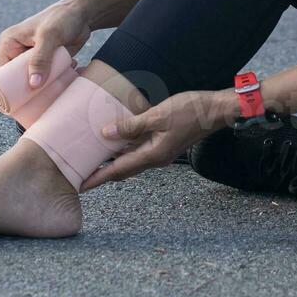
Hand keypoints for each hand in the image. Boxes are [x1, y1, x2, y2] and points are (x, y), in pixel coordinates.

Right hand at [0, 0, 95, 127]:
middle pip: (11, 81)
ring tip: (43, 102)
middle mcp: (16, 52)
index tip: (8, 107)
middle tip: (29, 108)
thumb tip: (33, 85)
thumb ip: (41, 58)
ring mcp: (31, 59)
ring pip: (27, 82)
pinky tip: (55, 92)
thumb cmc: (63, 18)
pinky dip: (47, 87)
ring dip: (35, 93)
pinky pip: (41, 80)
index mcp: (9, 43)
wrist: (83, 13)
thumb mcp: (50, 36)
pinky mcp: (45, 63)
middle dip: (18, 95)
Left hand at [78, 90, 234, 191]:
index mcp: (153, 155)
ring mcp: (161, 151)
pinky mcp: (164, 143)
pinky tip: (118, 141)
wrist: (216, 111)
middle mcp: (156, 158)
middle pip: (123, 169)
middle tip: (82, 175)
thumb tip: (106, 133)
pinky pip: (140, 149)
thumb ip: (131, 126)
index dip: (98, 178)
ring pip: (131, 160)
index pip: (118, 170)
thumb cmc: (190, 111)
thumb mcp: (157, 116)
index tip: (81, 186)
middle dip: (103, 174)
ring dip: (114, 161)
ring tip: (95, 159)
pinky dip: (126, 149)